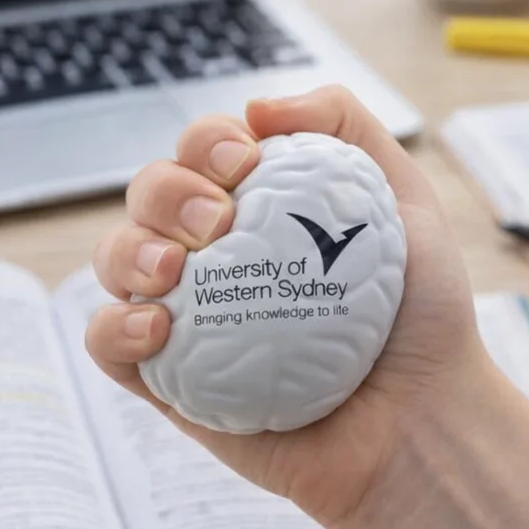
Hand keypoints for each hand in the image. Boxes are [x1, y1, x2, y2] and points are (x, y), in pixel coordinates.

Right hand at [86, 87, 486, 528]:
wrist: (420, 421)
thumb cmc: (419, 317)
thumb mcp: (405, 200)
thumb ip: (346, 127)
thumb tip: (257, 107)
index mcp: (259, 212)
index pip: (202, 154)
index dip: (204, 142)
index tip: (244, 162)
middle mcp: (215, 258)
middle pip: (150, 197)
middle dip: (166, 190)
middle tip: (217, 220)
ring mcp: (187, 318)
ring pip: (117, 259)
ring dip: (129, 248)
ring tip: (175, 269)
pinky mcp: (168, 380)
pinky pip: (107, 343)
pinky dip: (113, 324)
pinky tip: (159, 326)